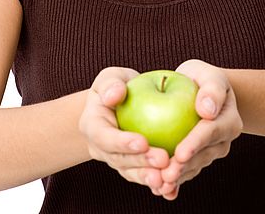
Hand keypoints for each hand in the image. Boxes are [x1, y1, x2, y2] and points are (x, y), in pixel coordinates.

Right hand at [79, 67, 169, 191]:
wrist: (118, 103)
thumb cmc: (116, 86)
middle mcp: (100, 147)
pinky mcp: (131, 167)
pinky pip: (143, 176)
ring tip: (167, 179)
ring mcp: (115, 159)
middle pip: (119, 159)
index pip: (104, 137)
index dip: (122, 142)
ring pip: (131, 172)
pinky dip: (157, 184)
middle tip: (163, 160)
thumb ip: (111, 83)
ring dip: (149, 177)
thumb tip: (115, 94)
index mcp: (92, 125)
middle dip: (141, 162)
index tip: (143, 142)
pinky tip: (172, 188)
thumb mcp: (111, 77)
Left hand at [157, 59, 242, 199]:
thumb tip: (208, 110)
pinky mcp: (198, 159)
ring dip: (178, 177)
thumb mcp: (209, 74)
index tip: (180, 153)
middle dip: (185, 167)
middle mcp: (223, 140)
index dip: (195, 143)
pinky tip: (159, 190)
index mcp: (229, 120)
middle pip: (203, 155)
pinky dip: (174, 182)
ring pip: (194, 167)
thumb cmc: (202, 78)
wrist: (200, 90)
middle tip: (166, 175)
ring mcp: (211, 152)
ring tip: (160, 185)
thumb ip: (211, 89)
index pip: (211, 132)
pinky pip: (186, 171)